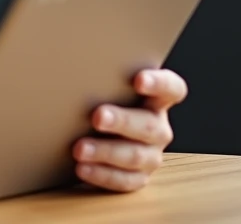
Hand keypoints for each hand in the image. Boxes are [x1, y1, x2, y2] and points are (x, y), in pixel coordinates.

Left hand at [72, 68, 187, 191]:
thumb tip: (69, 60)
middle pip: (148, 125)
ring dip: (106, 152)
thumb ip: (99, 76)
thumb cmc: (97, 100)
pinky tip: (82, 168)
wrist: (89, 134)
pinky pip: (125, 180)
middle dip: (122, 121)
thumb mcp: (101, 86)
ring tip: (80, 148)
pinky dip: (102, 175)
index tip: (138, 79)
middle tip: (97, 116)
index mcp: (155, 100)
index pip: (171, 88)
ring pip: (136, 156)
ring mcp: (150, 154)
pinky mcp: (138, 177)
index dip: (159, 83)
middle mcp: (157, 127)